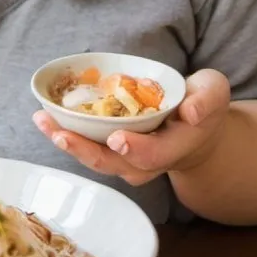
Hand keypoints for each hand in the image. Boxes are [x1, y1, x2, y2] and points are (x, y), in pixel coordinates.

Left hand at [33, 69, 230, 185]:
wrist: (193, 125)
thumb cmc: (200, 102)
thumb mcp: (213, 92)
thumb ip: (208, 98)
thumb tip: (191, 111)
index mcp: (177, 146)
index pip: (156, 155)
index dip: (137, 150)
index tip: (117, 138)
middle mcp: (149, 160)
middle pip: (116, 164)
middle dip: (86, 151)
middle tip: (62, 135)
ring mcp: (127, 158)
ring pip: (96, 159)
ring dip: (67, 143)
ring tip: (42, 121)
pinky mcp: (110, 148)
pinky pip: (86, 146)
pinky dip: (65, 134)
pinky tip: (44, 117)